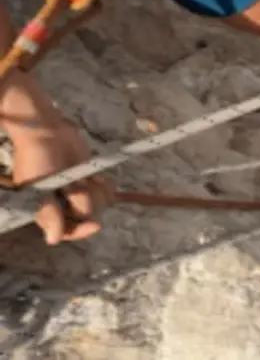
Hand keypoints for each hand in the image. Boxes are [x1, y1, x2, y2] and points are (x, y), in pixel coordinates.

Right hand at [10, 123, 110, 244]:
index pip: (68, 232)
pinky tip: (94, 173)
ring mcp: (81, 193)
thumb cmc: (37, 161)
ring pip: (101, 202)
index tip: (96, 224)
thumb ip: (48, 212)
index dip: (82, 231)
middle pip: (88, 215)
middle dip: (86, 198)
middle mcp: (65, 207)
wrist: (48, 133)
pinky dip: (105, 182)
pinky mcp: (92, 180)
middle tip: (73, 184)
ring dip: (95, 188)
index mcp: (48, 213)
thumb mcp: (39, 188)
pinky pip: (108, 189)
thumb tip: (54, 240)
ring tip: (82, 176)